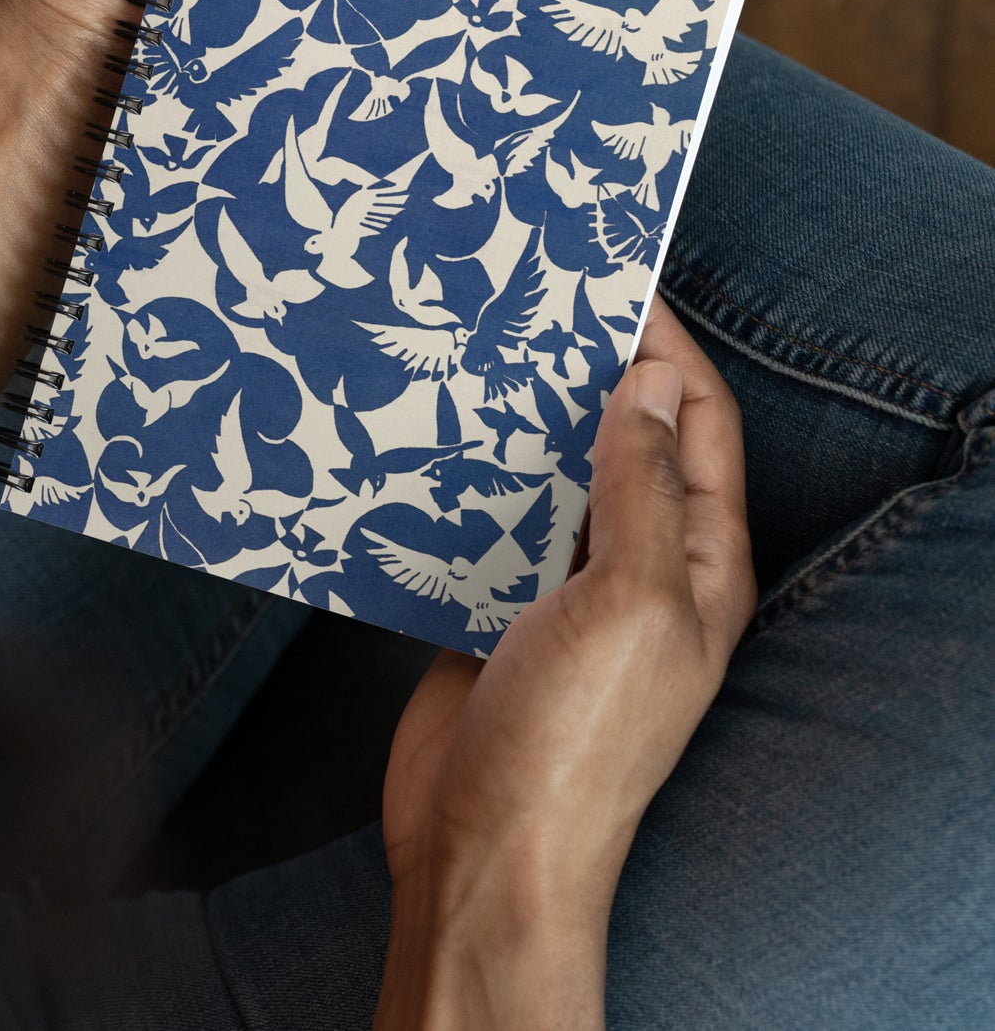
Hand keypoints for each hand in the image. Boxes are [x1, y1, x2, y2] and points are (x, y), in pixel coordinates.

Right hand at [376, 296, 755, 1028]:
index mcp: (700, 563)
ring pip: (553, 474)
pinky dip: (472, 473)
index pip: (697, 425)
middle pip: (627, 440)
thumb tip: (651, 384)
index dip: (666, 349)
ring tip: (477, 350)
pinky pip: (492, 518)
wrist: (482, 851)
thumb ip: (644, 491)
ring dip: (525, 419)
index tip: (613, 282)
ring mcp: (565, 587)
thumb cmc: (574, 742)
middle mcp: (641, 567)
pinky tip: (434, 435)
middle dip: (591, 371)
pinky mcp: (496, 603)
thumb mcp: (630, 604)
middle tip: (532, 303)